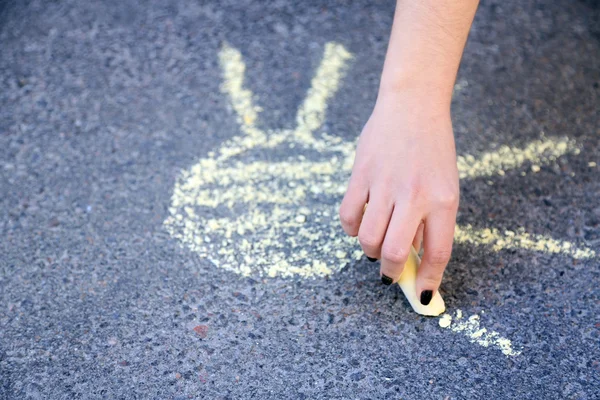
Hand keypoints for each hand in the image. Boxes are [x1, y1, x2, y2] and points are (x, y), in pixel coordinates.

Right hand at [339, 90, 458, 304]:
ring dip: (369, 251)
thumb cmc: (433, 148)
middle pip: (394, 252)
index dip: (428, 280)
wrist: (413, 104)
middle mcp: (414, 195)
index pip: (437, 253)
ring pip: (368, 238)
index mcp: (443, 199)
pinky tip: (359, 224)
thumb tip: (412, 256)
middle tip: (388, 272)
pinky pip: (349, 216)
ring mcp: (384, 184)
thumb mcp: (445, 184)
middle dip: (390, 272)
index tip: (420, 293)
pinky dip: (351, 229)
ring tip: (374, 246)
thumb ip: (430, 220)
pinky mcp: (360, 174)